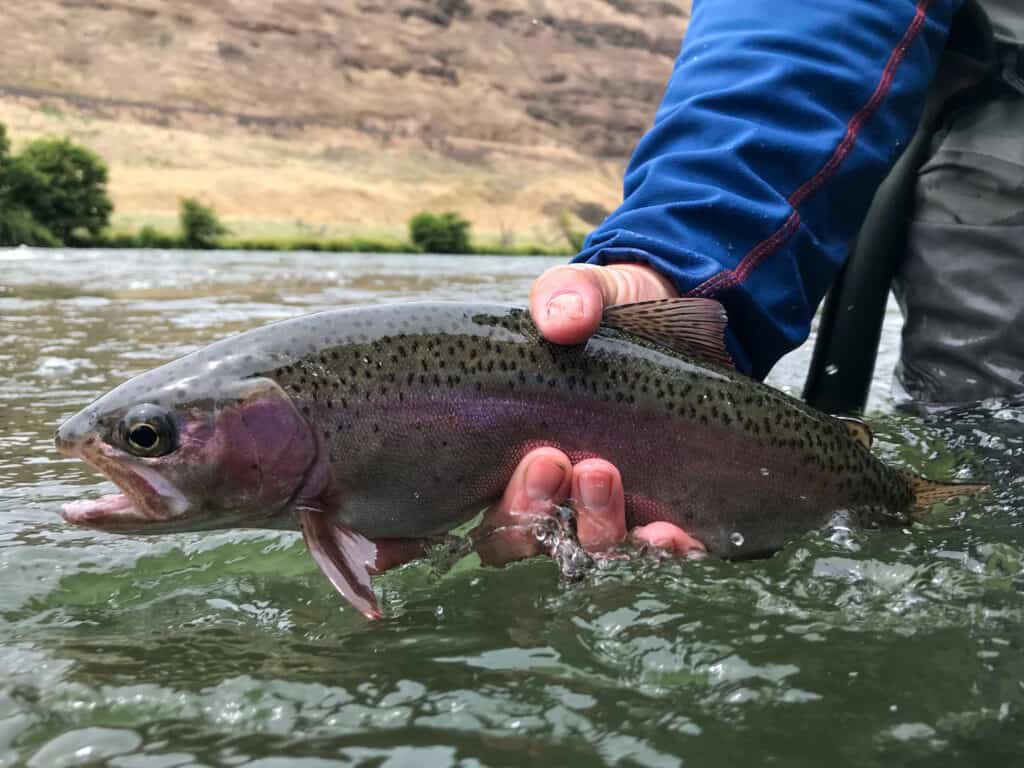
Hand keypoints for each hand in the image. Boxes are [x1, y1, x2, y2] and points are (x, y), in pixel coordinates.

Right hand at [479, 263, 705, 564]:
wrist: (674, 311)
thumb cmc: (607, 314)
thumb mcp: (582, 293)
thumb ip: (565, 297)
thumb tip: (563, 320)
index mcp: (522, 458)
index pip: (500, 517)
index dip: (513, 508)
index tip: (540, 456)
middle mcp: (564, 496)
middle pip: (537, 542)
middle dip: (541, 511)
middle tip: (561, 463)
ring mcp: (617, 508)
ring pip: (596, 550)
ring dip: (600, 527)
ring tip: (608, 475)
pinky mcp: (671, 511)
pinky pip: (664, 554)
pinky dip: (664, 552)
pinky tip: (670, 534)